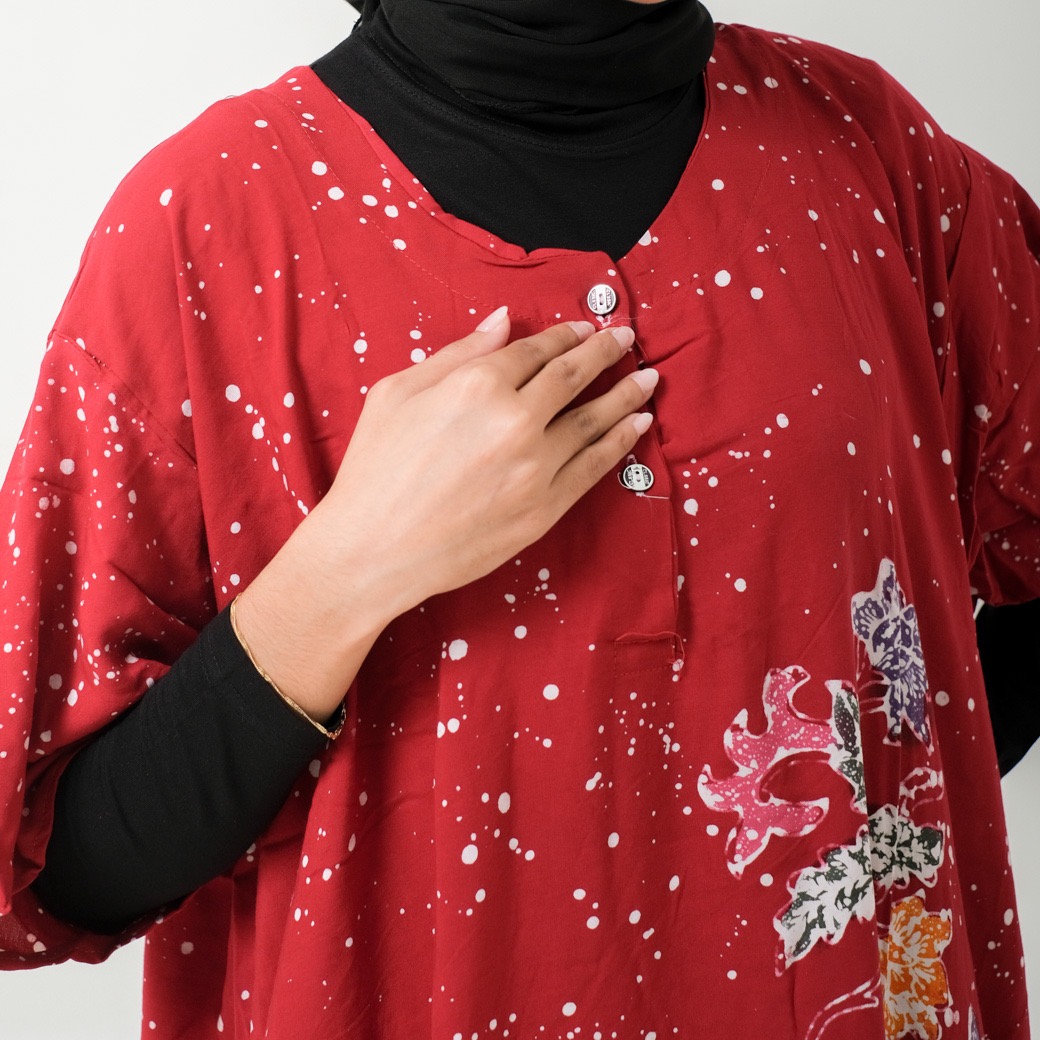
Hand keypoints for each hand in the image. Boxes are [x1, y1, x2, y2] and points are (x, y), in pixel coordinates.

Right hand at [235, 308, 656, 717]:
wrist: (373, 550)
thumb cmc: (374, 470)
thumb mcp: (397, 393)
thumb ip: (457, 354)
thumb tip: (503, 322)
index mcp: (476, 385)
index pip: (535, 351)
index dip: (564, 335)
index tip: (584, 328)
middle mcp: (514, 420)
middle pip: (573, 376)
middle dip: (604, 353)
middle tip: (627, 340)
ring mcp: (535, 467)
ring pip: (593, 421)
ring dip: (625, 395)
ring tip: (648, 380)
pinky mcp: (544, 509)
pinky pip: (593, 468)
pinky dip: (619, 443)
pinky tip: (636, 426)